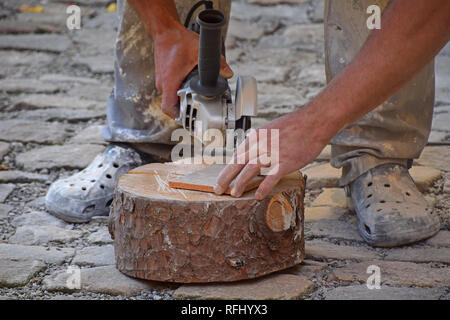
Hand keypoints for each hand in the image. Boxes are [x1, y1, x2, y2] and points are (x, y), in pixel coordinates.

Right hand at [153, 26, 232, 118]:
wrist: (164, 31)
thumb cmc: (177, 40)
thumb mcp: (199, 50)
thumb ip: (216, 62)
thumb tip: (228, 73)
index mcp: (169, 81)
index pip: (168, 108)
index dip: (178, 117)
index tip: (189, 120)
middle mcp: (163, 84)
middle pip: (172, 106)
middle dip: (186, 110)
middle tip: (200, 110)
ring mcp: (162, 81)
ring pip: (172, 98)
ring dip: (184, 101)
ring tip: (197, 100)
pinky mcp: (164, 77)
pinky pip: (172, 90)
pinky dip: (181, 92)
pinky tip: (191, 89)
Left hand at [214, 106, 331, 199]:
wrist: (314, 122)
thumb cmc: (295, 126)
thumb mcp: (271, 130)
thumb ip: (260, 143)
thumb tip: (252, 155)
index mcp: (256, 136)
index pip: (237, 154)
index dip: (228, 168)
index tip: (222, 177)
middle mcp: (261, 144)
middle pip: (238, 163)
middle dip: (226, 177)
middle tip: (218, 189)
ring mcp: (272, 153)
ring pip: (250, 170)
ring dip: (240, 183)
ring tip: (234, 194)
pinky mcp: (285, 162)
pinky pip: (271, 177)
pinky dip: (263, 188)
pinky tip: (257, 196)